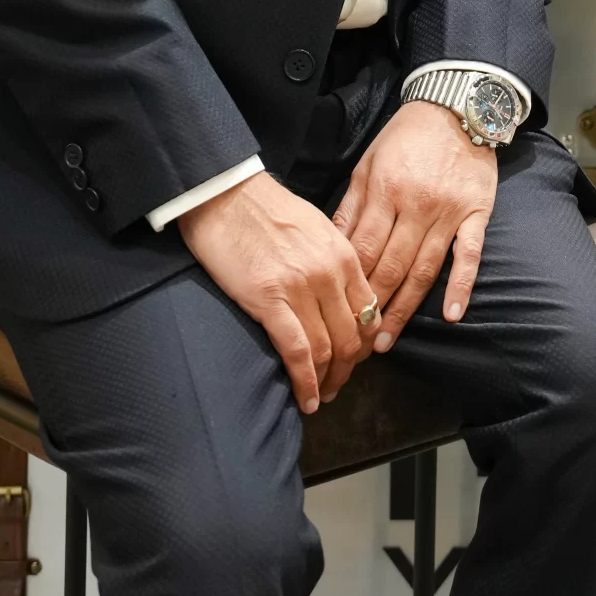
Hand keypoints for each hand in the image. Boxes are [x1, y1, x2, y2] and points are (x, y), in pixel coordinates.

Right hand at [177, 171, 374, 414]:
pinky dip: (305, 382)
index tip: (353, 359)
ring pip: (327, 349)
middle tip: (337, 385)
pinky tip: (305, 399)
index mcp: (344, 255)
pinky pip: (297, 352)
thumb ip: (333, 262)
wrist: (227, 195)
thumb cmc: (267, 210)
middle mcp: (330, 274)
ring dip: (327, 381)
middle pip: (351, 337)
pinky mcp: (269, 300)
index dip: (363, 344)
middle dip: (347, 369)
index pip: (369, 312)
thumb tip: (340, 296)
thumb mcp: (316, 229)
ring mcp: (301, 288)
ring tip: (320, 397)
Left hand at [334, 101, 497, 348]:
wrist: (458, 108)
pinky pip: (469, 255)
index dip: (350, 284)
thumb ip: (351, 206)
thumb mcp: (368, 164)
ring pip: (424, 269)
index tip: (336, 313)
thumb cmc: (405, 138)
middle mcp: (417, 205)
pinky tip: (454, 315)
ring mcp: (449, 212)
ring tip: (387, 339)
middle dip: (372, 308)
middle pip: (391, 266)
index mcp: (386, 191)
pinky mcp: (477, 213)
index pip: (364, 249)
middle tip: (357, 342)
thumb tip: (331, 246)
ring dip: (406, 308)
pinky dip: (462, 286)